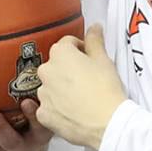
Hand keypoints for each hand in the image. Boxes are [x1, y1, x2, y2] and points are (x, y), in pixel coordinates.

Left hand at [34, 26, 125, 149]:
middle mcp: (46, 71)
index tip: (90, 59)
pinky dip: (58, 108)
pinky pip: (48, 107)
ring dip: (61, 89)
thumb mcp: (104, 59)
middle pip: (56, 65)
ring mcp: (43, 94)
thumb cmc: (106, 90)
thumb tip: (94, 27)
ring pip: (51, 86)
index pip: (67, 44)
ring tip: (80, 98)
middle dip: (68, 69)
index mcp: (60, 53)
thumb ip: (95, 40)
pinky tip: (73, 112)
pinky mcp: (43, 115)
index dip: (81, 50)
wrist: (108, 123)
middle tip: (87, 80)